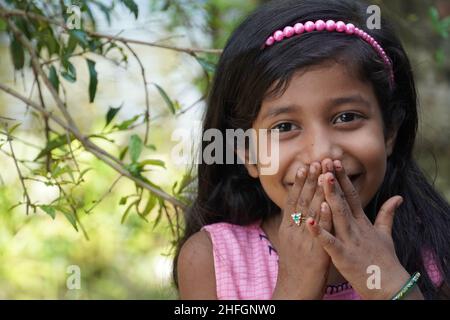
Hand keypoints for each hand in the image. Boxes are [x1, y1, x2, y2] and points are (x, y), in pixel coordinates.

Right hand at [272, 162, 331, 298]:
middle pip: (301, 201)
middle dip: (309, 181)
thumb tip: (301, 211)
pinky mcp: (314, 252)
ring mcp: (303, 241)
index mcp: (288, 228)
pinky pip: (319, 232)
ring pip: (310, 212)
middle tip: (316, 161)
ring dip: (316, 192)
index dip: (300, 183)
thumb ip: (297, 225)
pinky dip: (322, 217)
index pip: (294, 200)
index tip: (306, 166)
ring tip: (322, 174)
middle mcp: (293, 231)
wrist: (294, 290)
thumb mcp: (292, 242)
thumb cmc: (296, 266)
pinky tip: (327, 204)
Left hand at [306, 159, 416, 298]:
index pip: (352, 195)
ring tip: (321, 180)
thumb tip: (398, 197)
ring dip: (329, 198)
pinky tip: (310, 222)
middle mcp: (356, 228)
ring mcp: (349, 241)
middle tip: (325, 162)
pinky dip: (320, 232)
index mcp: (362, 222)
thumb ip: (387, 214)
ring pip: (337, 216)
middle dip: (333, 181)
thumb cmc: (384, 259)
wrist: (388, 284)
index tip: (335, 161)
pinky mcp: (343, 256)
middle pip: (343, 201)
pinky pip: (329, 242)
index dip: (343, 178)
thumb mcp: (385, 234)